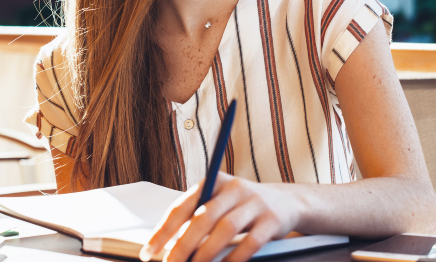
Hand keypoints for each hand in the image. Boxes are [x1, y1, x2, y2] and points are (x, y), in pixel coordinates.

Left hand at [139, 173, 299, 261]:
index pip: (182, 206)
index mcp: (213, 182)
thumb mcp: (218, 204)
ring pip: (226, 229)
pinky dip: (235, 258)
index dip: (163, 231)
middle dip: (183, 246)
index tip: (148, 253)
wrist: (287, 202)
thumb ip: (196, 220)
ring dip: (206, 253)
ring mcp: (255, 202)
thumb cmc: (242, 206)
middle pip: (203, 218)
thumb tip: (168, 247)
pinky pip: (251, 242)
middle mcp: (234, 188)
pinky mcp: (272, 220)